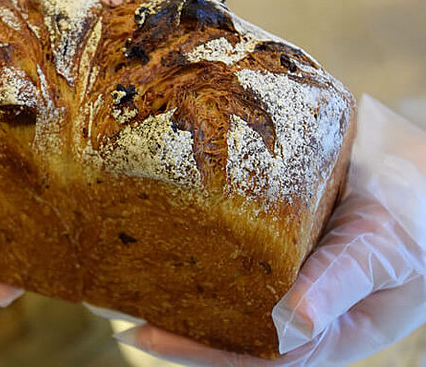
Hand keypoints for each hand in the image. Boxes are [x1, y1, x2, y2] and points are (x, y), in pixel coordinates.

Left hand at [111, 95, 425, 365]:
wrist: (418, 161)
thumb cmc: (416, 211)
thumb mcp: (385, 248)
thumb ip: (342, 282)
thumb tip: (289, 325)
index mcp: (325, 324)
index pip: (254, 354)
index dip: (199, 351)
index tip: (144, 337)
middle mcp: (294, 297)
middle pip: (226, 319)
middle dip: (173, 316)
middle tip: (113, 300)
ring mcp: (283, 260)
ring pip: (223, 277)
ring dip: (176, 274)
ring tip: (123, 264)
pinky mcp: (275, 224)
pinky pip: (232, 233)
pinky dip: (200, 231)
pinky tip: (165, 219)